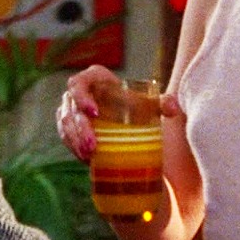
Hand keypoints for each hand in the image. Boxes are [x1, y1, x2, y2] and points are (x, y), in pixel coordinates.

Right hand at [56, 65, 179, 161]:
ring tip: (88, 157)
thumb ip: (164, 103)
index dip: (82, 96)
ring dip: (75, 141)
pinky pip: (66, 136)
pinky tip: (85, 159)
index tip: (95, 114)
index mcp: (96, 80)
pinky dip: (74, 147)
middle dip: (80, 129)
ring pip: (65, 124)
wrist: (131, 120)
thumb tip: (174, 108)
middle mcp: (80, 93)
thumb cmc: (139, 107)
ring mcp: (71, 110)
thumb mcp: (152, 105)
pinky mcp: (69, 127)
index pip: (80, 82)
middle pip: (72, 108)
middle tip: (93, 147)